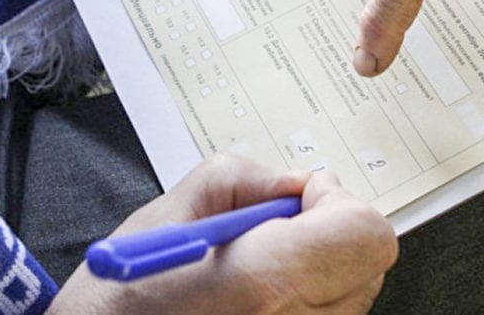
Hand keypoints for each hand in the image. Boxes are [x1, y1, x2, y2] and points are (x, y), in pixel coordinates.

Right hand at [49, 155, 397, 313]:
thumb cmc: (115, 302)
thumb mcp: (166, 214)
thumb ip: (240, 180)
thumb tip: (290, 183)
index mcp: (261, 282)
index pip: (364, 234)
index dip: (334, 201)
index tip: (299, 197)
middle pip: (369, 264)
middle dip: (328, 229)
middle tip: (275, 226)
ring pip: (353, 296)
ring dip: (318, 266)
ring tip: (253, 266)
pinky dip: (303, 298)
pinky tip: (254, 295)